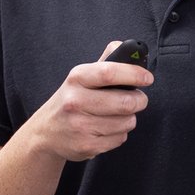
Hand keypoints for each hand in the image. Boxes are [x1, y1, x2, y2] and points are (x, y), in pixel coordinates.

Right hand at [28, 41, 153, 161]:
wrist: (46, 132)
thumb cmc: (72, 99)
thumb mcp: (81, 77)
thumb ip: (106, 61)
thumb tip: (132, 49)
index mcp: (77, 78)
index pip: (109, 73)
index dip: (134, 74)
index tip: (148, 78)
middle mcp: (75, 101)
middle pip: (125, 102)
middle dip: (139, 101)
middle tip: (138, 100)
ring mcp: (79, 125)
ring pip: (127, 122)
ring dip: (128, 119)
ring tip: (114, 116)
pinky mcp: (86, 146)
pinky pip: (120, 138)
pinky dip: (119, 134)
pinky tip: (105, 130)